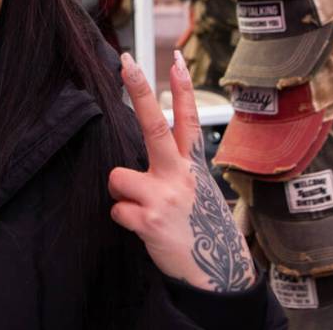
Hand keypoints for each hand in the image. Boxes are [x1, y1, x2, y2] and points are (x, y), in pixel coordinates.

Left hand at [108, 51, 255, 292]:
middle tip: (126, 62)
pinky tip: (144, 229)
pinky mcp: (150, 220)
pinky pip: (116, 209)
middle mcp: (179, 175)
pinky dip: (124, 220)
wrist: (216, 274)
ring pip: (118, 177)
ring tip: (144, 210)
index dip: (182, 88)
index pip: (188, 119)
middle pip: (154, 126)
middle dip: (139, 91)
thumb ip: (173, 166)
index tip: (175, 58)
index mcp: (191, 165)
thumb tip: (144, 148)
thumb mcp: (196, 189)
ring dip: (123, 195)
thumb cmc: (198, 227)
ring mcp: (165, 196)